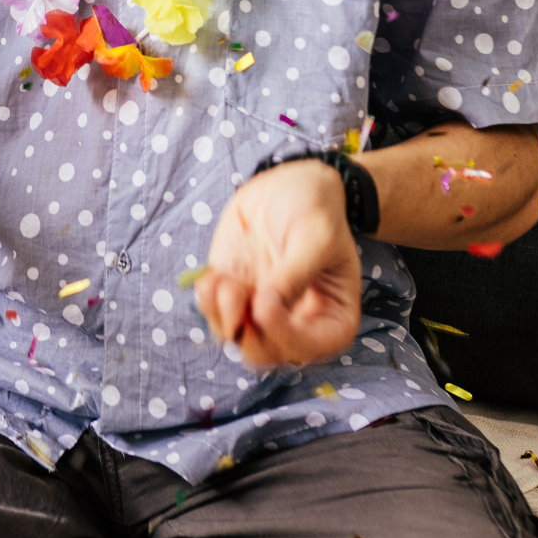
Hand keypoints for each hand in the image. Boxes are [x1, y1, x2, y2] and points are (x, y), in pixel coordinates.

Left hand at [193, 161, 360, 366]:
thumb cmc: (316, 209)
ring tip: (222, 280)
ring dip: (219, 313)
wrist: (291, 184)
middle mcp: (295, 322)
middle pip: (263, 353)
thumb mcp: (315, 237)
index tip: (264, 303)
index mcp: (331, 319)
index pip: (306, 348)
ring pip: (233, 337)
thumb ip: (293, 277)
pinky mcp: (234, 293)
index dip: (281, 335)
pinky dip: (206, 300)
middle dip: (243, 329)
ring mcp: (261, 309)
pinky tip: (211, 276)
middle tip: (235, 293)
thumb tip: (264, 309)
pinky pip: (213, 313)